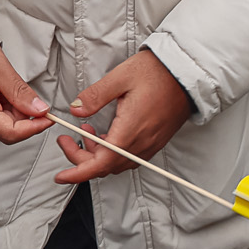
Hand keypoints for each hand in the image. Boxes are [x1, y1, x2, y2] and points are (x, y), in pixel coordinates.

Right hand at [0, 37, 52, 145]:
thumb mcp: (0, 67)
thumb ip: (20, 92)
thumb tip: (39, 110)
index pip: (10, 133)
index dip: (34, 127)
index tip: (49, 117)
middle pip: (5, 132)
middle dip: (22, 117)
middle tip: (24, 92)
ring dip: (11, 113)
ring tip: (5, 88)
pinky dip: (0, 112)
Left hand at [55, 50, 191, 183]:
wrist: (187, 73)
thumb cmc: (157, 72)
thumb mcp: (120, 77)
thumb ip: (95, 96)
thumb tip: (75, 110)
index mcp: (130, 131)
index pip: (100, 164)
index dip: (78, 173)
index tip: (61, 176)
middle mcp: (141, 144)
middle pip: (105, 166)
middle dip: (82, 158)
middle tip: (66, 140)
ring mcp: (150, 145)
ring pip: (117, 163)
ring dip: (97, 154)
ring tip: (86, 132)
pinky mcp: (155, 141)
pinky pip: (129, 157)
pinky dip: (112, 152)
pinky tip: (106, 134)